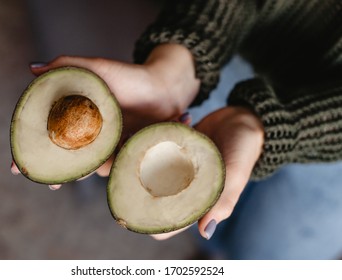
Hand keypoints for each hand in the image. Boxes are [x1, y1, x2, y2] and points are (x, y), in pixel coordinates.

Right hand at [11, 44, 199, 187]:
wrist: (165, 89)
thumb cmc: (129, 77)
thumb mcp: (97, 69)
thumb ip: (66, 66)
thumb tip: (32, 68)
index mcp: (80, 117)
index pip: (51, 136)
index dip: (34, 151)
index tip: (17, 167)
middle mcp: (93, 135)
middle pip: (70, 159)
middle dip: (60, 173)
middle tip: (54, 183)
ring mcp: (112, 146)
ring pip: (96, 167)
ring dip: (101, 166)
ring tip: (118, 145)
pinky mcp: (129, 153)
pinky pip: (122, 166)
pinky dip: (127, 163)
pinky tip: (135, 145)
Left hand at [151, 106, 263, 239]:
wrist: (245, 120)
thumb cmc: (243, 149)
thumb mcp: (236, 175)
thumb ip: (223, 202)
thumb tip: (205, 234)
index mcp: (194, 201)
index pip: (166, 223)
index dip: (149, 218)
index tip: (139, 195)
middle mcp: (181, 187)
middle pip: (149, 193)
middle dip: (141, 176)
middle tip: (142, 153)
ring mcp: (176, 167)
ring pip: (149, 167)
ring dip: (151, 149)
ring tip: (164, 129)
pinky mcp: (175, 148)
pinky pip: (159, 144)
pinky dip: (165, 130)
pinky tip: (184, 118)